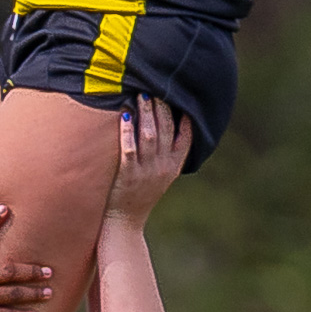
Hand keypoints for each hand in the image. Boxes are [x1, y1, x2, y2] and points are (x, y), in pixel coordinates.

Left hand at [103, 97, 190, 229]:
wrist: (126, 223)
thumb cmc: (141, 196)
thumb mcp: (161, 176)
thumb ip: (166, 154)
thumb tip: (166, 126)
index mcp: (174, 166)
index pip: (186, 137)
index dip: (184, 116)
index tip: (180, 96)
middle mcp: (163, 167)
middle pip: (166, 130)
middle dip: (162, 107)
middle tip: (156, 87)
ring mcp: (146, 170)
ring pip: (149, 135)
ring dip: (146, 113)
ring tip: (142, 95)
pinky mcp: (128, 174)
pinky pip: (129, 148)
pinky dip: (127, 131)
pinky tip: (124, 116)